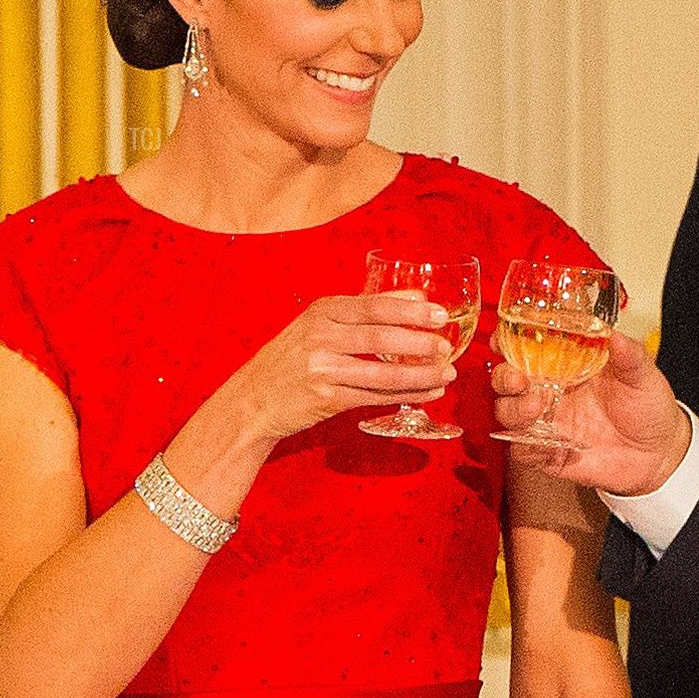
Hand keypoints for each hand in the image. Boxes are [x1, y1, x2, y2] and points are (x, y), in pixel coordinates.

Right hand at [233, 293, 455, 441]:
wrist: (251, 400)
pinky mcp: (327, 399)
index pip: (374, 306)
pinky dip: (407, 395)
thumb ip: (360, 312)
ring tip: (447, 373)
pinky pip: (376, 397)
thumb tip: (414, 297)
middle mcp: (320, 338)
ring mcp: (323, 370)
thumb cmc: (290, 360)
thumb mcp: (317, 325)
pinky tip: (428, 393)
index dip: (411, 310)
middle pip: (381, 338)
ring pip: (383, 372)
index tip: (440, 313)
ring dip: (420, 374)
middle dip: (420, 342)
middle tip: (447, 346)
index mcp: (322, 313)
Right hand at [489, 331, 691, 494]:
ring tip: (536, 406)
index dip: (509, 341)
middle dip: (505, 377)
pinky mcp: (548, 452)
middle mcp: (551, 392)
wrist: (659, 454)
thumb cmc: (649, 409)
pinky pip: (522, 451)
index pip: (528, 348)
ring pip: (508, 413)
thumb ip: (629, 355)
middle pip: (508, 380)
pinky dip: (524, 447)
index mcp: (568, 365)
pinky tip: (543, 443)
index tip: (503, 338)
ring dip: (514, 409)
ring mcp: (547, 423)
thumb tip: (614, 334)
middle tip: (518, 379)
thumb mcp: (644, 376)